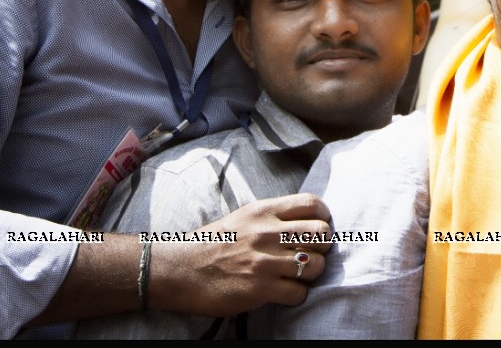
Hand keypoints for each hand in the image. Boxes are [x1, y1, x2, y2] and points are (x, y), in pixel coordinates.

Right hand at [150, 193, 331, 315]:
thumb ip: (273, 217)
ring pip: (315, 265)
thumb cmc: (211, 244)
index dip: (323, 217)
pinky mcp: (259, 288)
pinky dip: (296, 296)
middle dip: (322, 247)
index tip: (318, 229)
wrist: (177, 270)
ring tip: (297, 276)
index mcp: (263, 211)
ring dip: (311, 274)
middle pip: (322, 234)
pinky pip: (298, 293)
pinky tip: (284, 293)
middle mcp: (266, 232)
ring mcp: (263, 261)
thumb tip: (305, 221)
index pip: (312, 204)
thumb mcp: (243, 218)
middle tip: (310, 255)